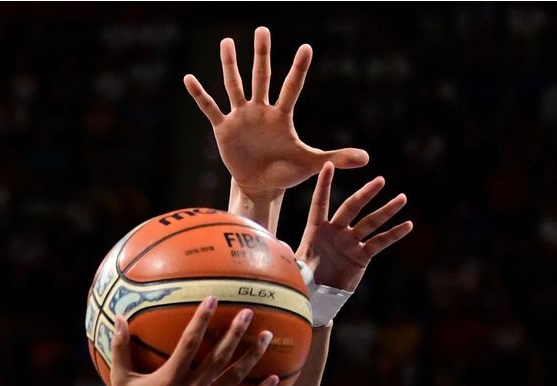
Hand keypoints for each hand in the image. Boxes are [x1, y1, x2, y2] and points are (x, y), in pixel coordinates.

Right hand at [109, 298, 278, 385]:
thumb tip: (117, 318)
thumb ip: (120, 348)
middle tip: (249, 313)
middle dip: (235, 333)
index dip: (202, 320)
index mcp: (171, 377)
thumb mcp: (120, 378)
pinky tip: (274, 379)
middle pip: (219, 357)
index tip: (213, 300)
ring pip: (234, 378)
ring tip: (266, 337)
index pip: (190, 342)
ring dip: (252, 357)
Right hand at [184, 26, 368, 200]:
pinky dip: (199, 95)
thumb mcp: (311, 164)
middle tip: (262, 30)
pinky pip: (210, 108)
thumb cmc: (286, 171)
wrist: (260, 185)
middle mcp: (261, 110)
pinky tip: (189, 79)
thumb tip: (368, 159)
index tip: (307, 48)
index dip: (298, 70)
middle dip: (262, 55)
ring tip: (226, 42)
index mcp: (281, 116)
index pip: (292, 88)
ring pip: (235, 86)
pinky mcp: (224, 129)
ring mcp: (241, 117)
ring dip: (230, 65)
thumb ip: (336, 158)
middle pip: (262, 77)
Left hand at [297, 162, 412, 291]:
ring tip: (402, 198)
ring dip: (386, 211)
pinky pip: (379, 242)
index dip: (324, 185)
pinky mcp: (361, 255)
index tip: (328, 164)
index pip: (320, 203)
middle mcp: (335, 231)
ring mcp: (350, 242)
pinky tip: (407, 225)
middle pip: (351, 208)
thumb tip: (280, 254)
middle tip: (380, 181)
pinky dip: (393, 234)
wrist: (319, 296)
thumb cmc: (303, 281)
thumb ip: (294, 260)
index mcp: (315, 230)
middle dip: (365, 194)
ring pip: (370, 223)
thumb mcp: (297, 269)